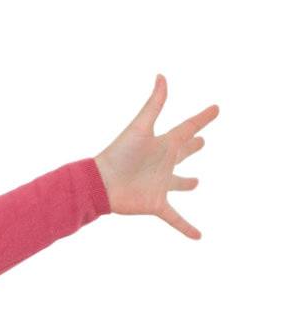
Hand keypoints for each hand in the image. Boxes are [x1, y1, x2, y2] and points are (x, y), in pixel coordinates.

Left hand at [92, 75, 216, 238]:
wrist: (99, 183)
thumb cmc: (118, 154)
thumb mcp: (139, 127)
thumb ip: (153, 104)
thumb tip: (162, 76)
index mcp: (162, 143)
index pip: (187, 127)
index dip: (201, 119)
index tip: (215, 109)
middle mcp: (163, 162)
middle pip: (182, 153)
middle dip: (192, 147)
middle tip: (202, 142)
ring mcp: (160, 184)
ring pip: (178, 183)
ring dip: (187, 183)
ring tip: (196, 182)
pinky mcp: (156, 203)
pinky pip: (175, 217)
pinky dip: (186, 227)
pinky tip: (198, 236)